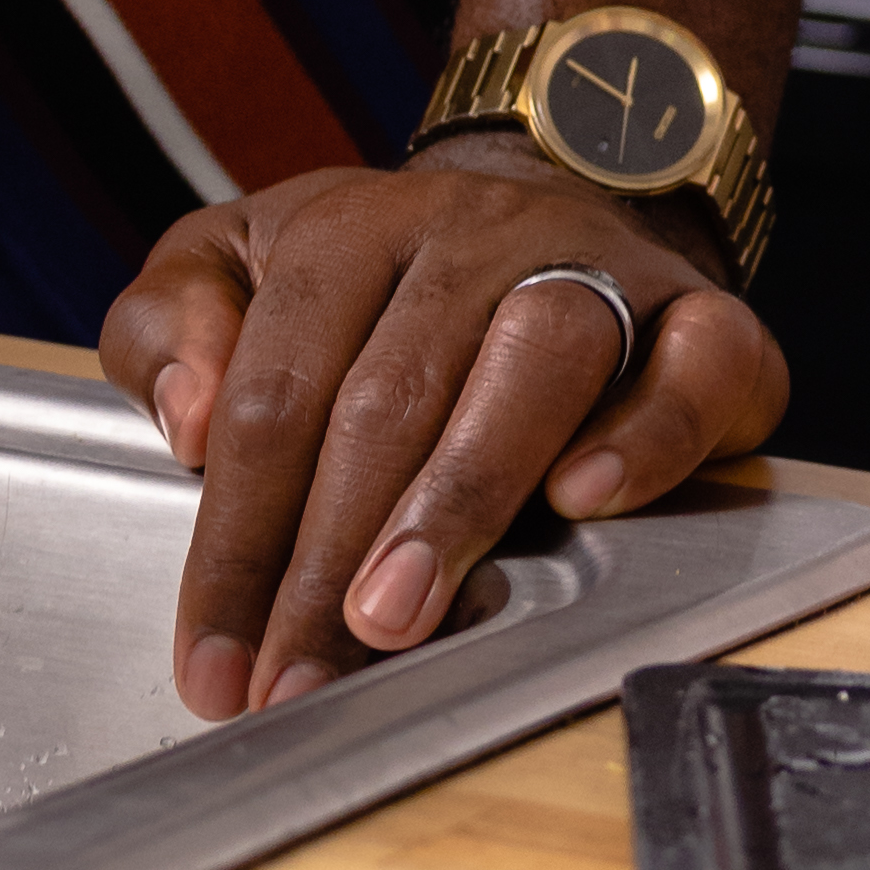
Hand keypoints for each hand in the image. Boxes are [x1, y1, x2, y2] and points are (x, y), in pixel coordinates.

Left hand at [104, 153, 787, 713]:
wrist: (550, 200)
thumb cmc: (376, 278)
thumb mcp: (232, 270)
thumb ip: (168, 332)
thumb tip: (188, 418)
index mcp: (347, 228)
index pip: (273, 393)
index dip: (236, 539)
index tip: (215, 658)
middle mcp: (473, 233)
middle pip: (390, 394)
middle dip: (330, 552)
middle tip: (299, 669)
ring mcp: (595, 265)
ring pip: (532, 363)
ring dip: (459, 498)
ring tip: (398, 615)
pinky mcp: (701, 315)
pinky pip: (694, 363)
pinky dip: (644, 434)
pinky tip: (584, 499)